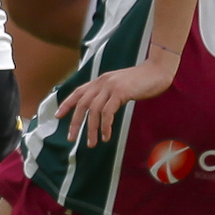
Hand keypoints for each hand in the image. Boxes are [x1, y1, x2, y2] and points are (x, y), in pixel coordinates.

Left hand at [60, 47, 179, 146]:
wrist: (157, 71)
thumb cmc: (141, 81)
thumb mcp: (120, 85)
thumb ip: (109, 94)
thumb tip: (100, 109)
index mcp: (100, 80)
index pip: (78, 92)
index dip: (66, 104)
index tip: (57, 116)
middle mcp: (102, 82)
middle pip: (82, 104)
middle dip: (75, 122)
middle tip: (72, 138)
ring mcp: (111, 86)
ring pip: (94, 110)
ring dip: (91, 129)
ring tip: (92, 143)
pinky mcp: (120, 92)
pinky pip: (108, 112)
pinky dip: (105, 126)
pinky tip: (106, 136)